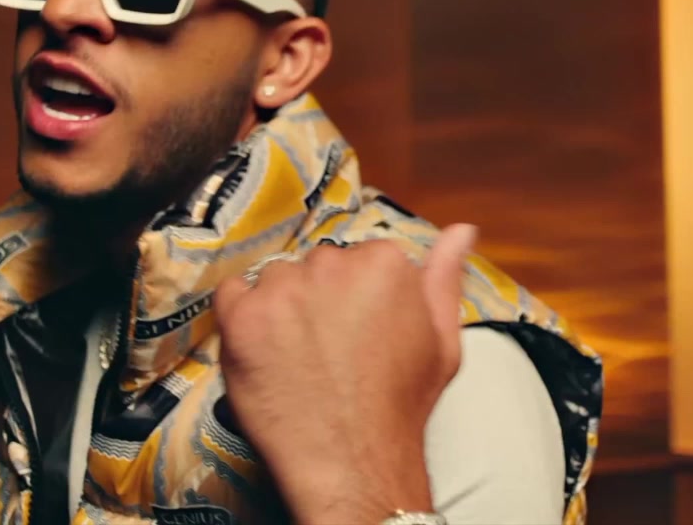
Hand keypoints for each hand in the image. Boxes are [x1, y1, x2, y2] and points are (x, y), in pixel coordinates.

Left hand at [213, 225, 477, 523]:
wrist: (354, 462)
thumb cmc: (401, 405)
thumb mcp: (442, 339)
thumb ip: (445, 277)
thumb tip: (461, 229)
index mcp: (383, 263)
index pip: (360, 258)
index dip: (357, 296)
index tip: (359, 329)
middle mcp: (331, 264)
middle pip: (316, 266)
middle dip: (320, 298)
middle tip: (327, 347)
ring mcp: (281, 290)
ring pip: (275, 280)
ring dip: (281, 307)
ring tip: (296, 356)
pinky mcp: (241, 317)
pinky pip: (231, 294)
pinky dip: (242, 316)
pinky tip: (262, 350)